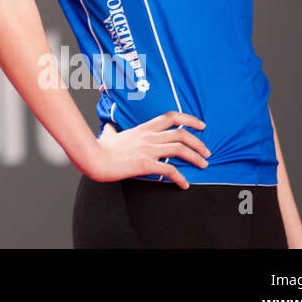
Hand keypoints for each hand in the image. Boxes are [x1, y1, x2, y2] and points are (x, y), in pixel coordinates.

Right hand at [85, 112, 209, 188]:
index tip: (201, 125)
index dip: (189, 119)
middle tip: (207, 152)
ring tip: (203, 165)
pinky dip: (180, 178)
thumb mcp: (108, 135)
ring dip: (195, 157)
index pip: (170, 117)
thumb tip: (108, 128)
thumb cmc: (100, 148)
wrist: (94, 159)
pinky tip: (184, 184)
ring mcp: (147, 150)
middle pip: (180, 133)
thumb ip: (111, 130)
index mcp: (143, 129)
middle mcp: (148, 137)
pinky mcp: (145, 164)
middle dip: (198, 142)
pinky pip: (169, 169)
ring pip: (179, 148)